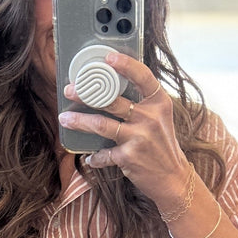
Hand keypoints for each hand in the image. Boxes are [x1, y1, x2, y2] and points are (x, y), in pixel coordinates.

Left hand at [58, 49, 190, 213]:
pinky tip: (89, 157)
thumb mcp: (160, 119)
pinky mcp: (129, 157)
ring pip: (101, 124)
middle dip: (87, 94)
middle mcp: (150, 117)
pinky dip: (95, 157)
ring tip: (65, 118)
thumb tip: (111, 91)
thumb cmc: (162, 146)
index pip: (143, 77)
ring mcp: (139, 137)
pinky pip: (103, 154)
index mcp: (159, 103)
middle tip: (69, 90)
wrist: (173, 179)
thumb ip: (142, 104)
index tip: (108, 58)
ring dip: (79, 121)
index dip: (125, 65)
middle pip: (112, 100)